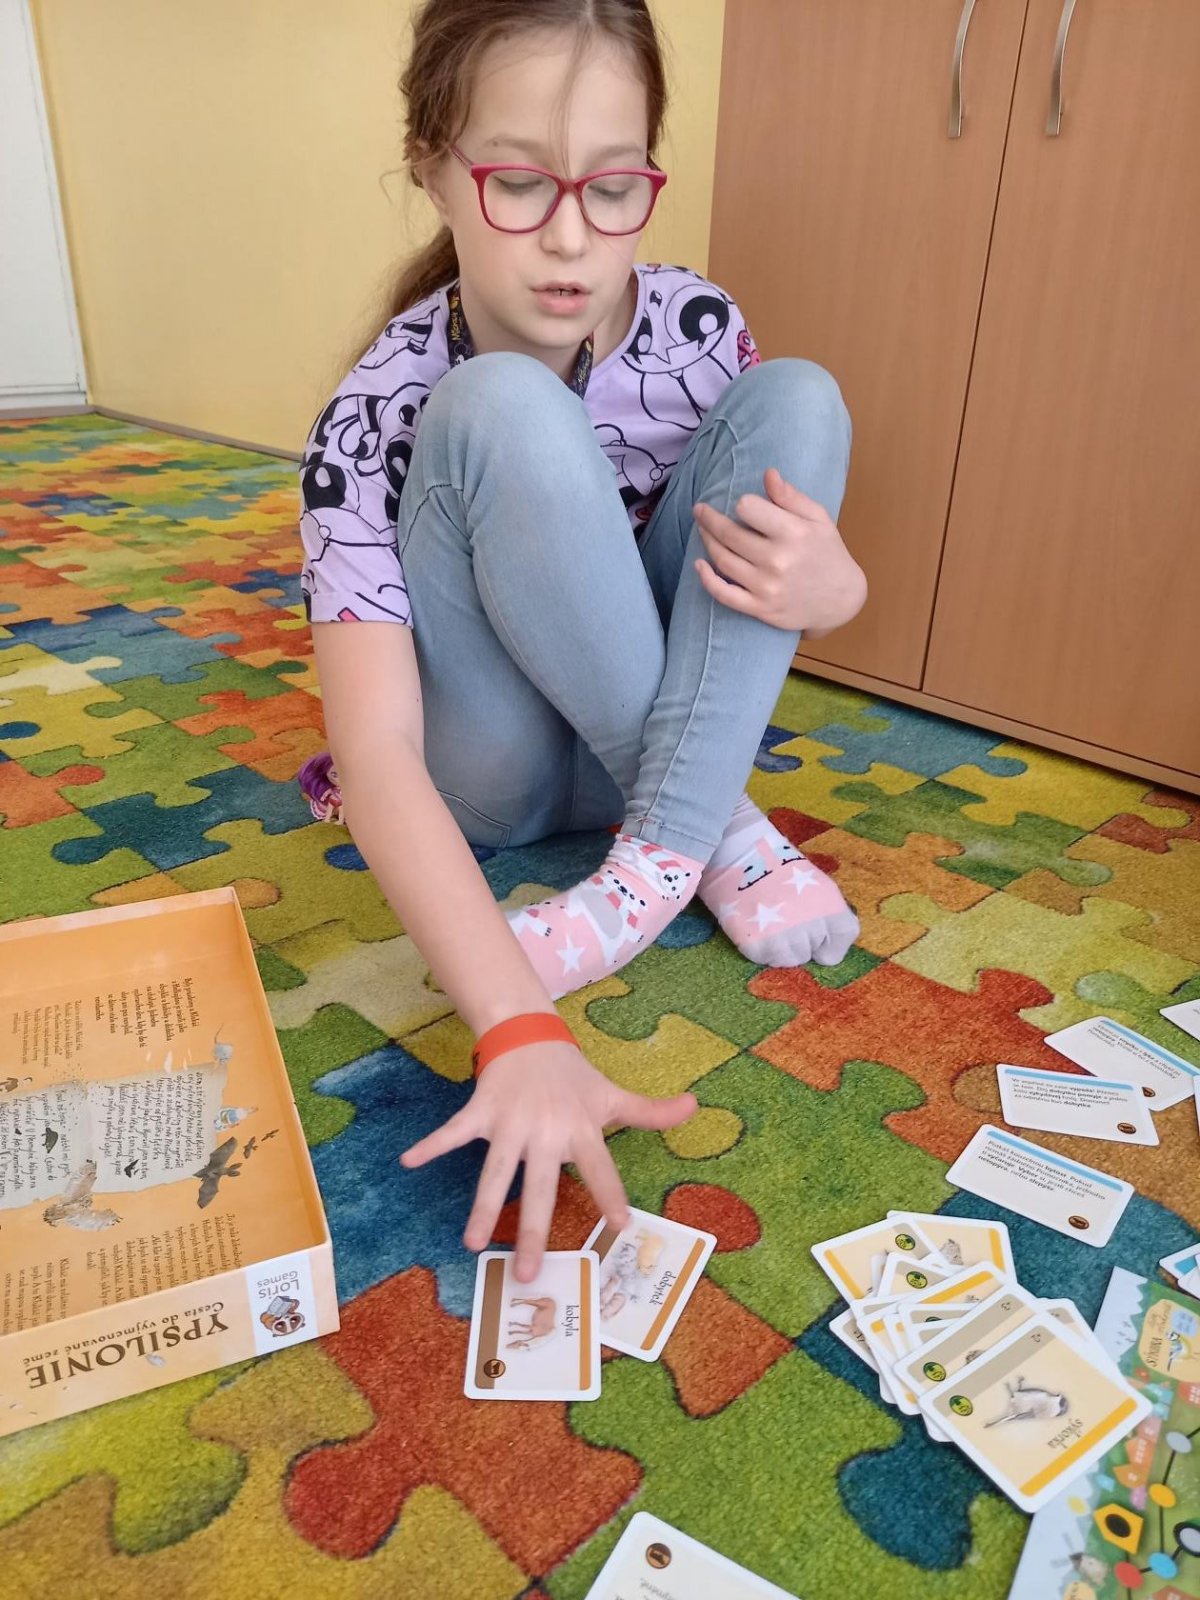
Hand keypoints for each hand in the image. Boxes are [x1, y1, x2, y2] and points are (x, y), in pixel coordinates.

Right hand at [399, 1041, 696, 1282]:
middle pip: (540, 1188)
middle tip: (530, 1274)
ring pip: (495, 1173)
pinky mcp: (481, 1111)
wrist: (530, 1034)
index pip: (601, 1168)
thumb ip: (650, 1111)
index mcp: (581, 1129)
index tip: (619, 1228)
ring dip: (484, 1208)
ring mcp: (510, 1123)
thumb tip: (696, 1107)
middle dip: (534, 1231)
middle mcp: (546, 1131)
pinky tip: (408, 1162)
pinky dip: (431, 1145)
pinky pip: (453, 1133)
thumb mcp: (611, 1095)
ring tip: (475, 1244)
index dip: (611, 1195)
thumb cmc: (573, 1077)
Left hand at [694, 467, 866, 635]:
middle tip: (699, 510)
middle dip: (709, 519)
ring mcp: (766, 587)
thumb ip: (791, 497)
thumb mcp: (818, 519)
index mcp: (793, 533)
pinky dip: (706, 579)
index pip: (748, 508)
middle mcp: (777, 560)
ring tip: (702, 530)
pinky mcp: (760, 608)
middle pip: (729, 534)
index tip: (742, 505)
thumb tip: (768, 474)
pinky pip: (724, 595)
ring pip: (722, 560)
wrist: (840, 600)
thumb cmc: (828, 553)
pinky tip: (698, 564)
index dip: (742, 504)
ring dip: (707, 542)